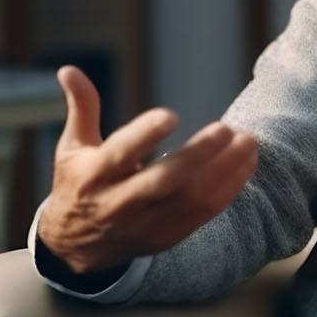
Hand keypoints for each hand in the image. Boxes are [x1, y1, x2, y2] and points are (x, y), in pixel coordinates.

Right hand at [37, 65, 257, 274]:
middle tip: (226, 128)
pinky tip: (246, 163)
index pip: (119, 154)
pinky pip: (205, 213)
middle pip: (164, 180)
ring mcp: (146, 224)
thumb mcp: (72, 148)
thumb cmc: (79, 184)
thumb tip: (69, 69)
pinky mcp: (167, 236)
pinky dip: (230, 188)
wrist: (75, 247)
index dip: (145, 135)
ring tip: (248, 141)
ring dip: (225, 170)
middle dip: (199, 154)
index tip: (171, 115)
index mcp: (94, 176)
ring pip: (191, 198)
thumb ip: (82, 108)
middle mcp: (119, 203)